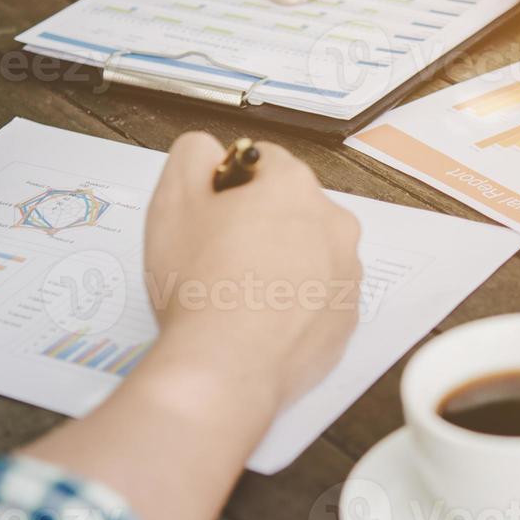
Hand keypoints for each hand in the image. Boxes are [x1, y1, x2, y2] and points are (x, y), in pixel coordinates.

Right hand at [140, 132, 362, 420]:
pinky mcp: (346, 321)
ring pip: (309, 254)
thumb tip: (209, 152)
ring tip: (239, 294)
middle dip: (259, 223)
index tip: (209, 214)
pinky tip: (260, 322)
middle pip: (292, 208)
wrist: (226, 367)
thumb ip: (192, 154)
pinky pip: (318, 299)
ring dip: (280, 263)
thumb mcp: (173, 198)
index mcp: (295, 187)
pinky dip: (295, 305)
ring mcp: (346, 275)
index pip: (263, 161)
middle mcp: (334, 224)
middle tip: (219, 257)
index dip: (228, 185)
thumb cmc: (201, 284)